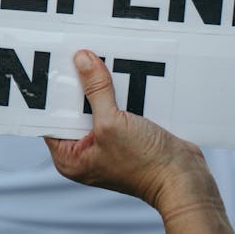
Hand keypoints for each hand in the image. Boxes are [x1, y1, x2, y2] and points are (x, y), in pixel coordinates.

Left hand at [44, 50, 209, 211]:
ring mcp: (109, 144)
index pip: (52, 118)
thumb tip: (82, 61)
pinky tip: (130, 78)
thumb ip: (95, 91)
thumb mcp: (112, 123)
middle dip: (83, 86)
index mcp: (71, 158)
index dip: (56, 92)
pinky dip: (124, 94)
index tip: (59, 64)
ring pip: (101, 106)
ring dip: (107, 88)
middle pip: (77, 110)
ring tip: (108, 63)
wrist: (182, 177)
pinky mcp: (130, 136)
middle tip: (86, 56)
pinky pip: (121, 109)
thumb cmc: (143, 163)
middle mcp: (86, 152)